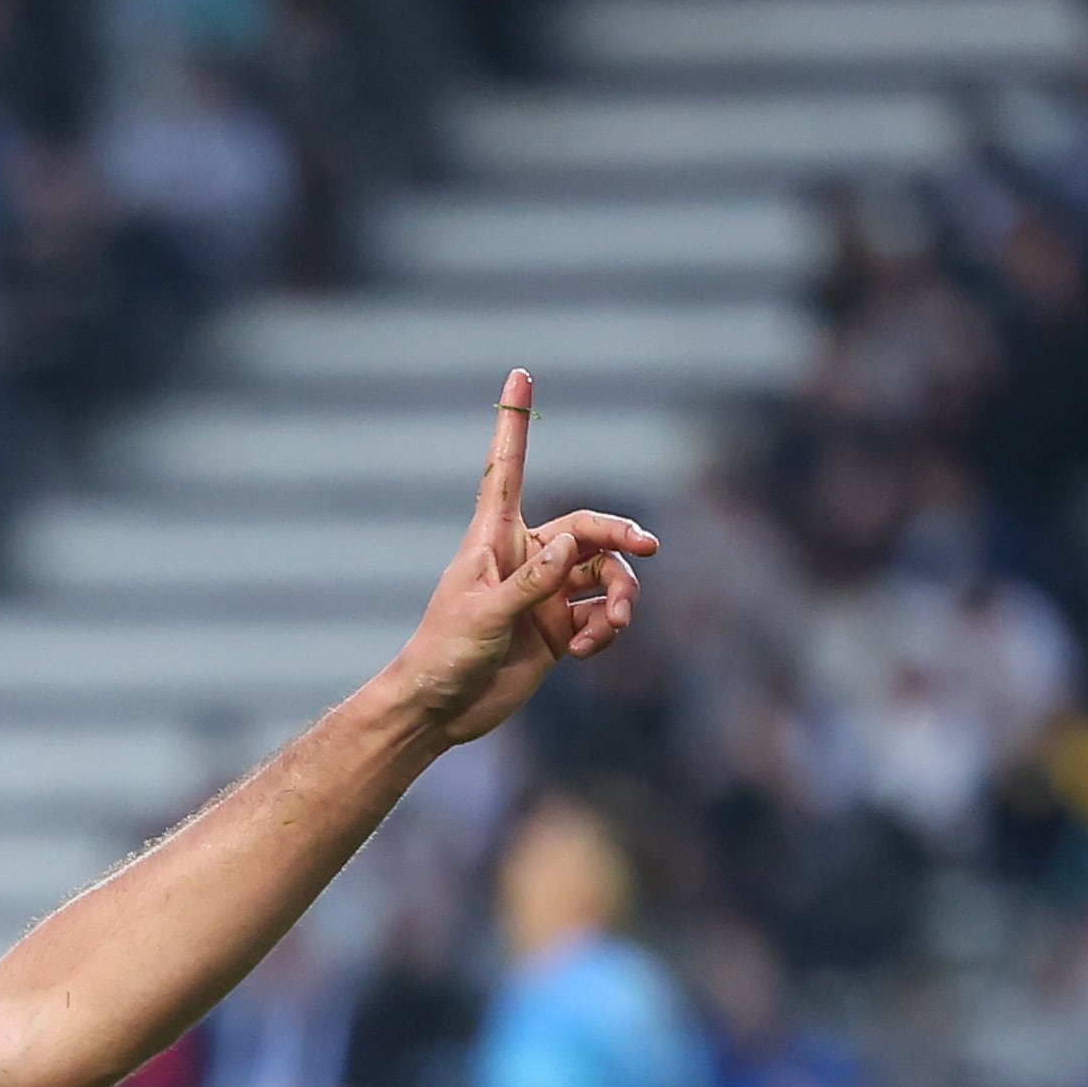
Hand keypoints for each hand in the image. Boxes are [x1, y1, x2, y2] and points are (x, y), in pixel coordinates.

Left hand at [384, 372, 655, 748]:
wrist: (440, 712)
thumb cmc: (445, 654)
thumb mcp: (486, 615)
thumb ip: (532, 580)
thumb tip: (574, 544)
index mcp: (494, 538)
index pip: (507, 467)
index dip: (514, 422)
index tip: (519, 375)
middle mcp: (526, 557)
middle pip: (589, 528)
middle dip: (621, 536)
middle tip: (647, 548)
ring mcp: (546, 593)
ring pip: (606, 575)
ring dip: (620, 598)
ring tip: (609, 627)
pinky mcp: (559, 629)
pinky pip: (602, 615)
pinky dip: (605, 629)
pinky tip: (588, 651)